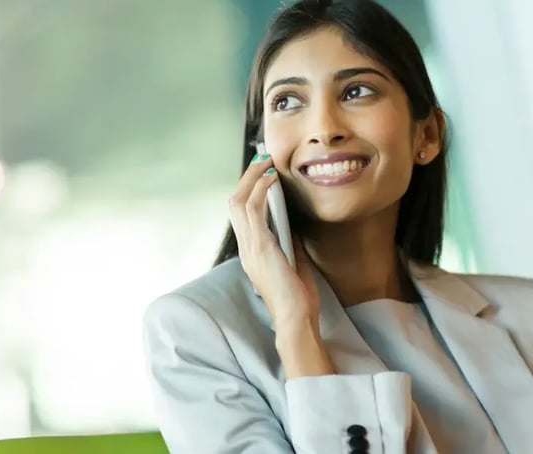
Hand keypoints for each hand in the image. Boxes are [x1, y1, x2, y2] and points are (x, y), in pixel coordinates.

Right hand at [227, 153, 319, 329]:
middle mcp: (245, 248)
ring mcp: (250, 246)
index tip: (263, 174)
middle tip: (262, 160)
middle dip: (247, 177)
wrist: (296, 319)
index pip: (241, 215)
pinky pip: (253, 208)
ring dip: (252, 177)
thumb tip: (293, 225)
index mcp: (251, 253)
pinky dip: (260, 189)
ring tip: (266, 162)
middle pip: (234, 202)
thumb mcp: (294, 264)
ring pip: (238, 201)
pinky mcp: (260, 245)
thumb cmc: (298, 299)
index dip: (249, 191)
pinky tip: (272, 178)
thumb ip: (289, 244)